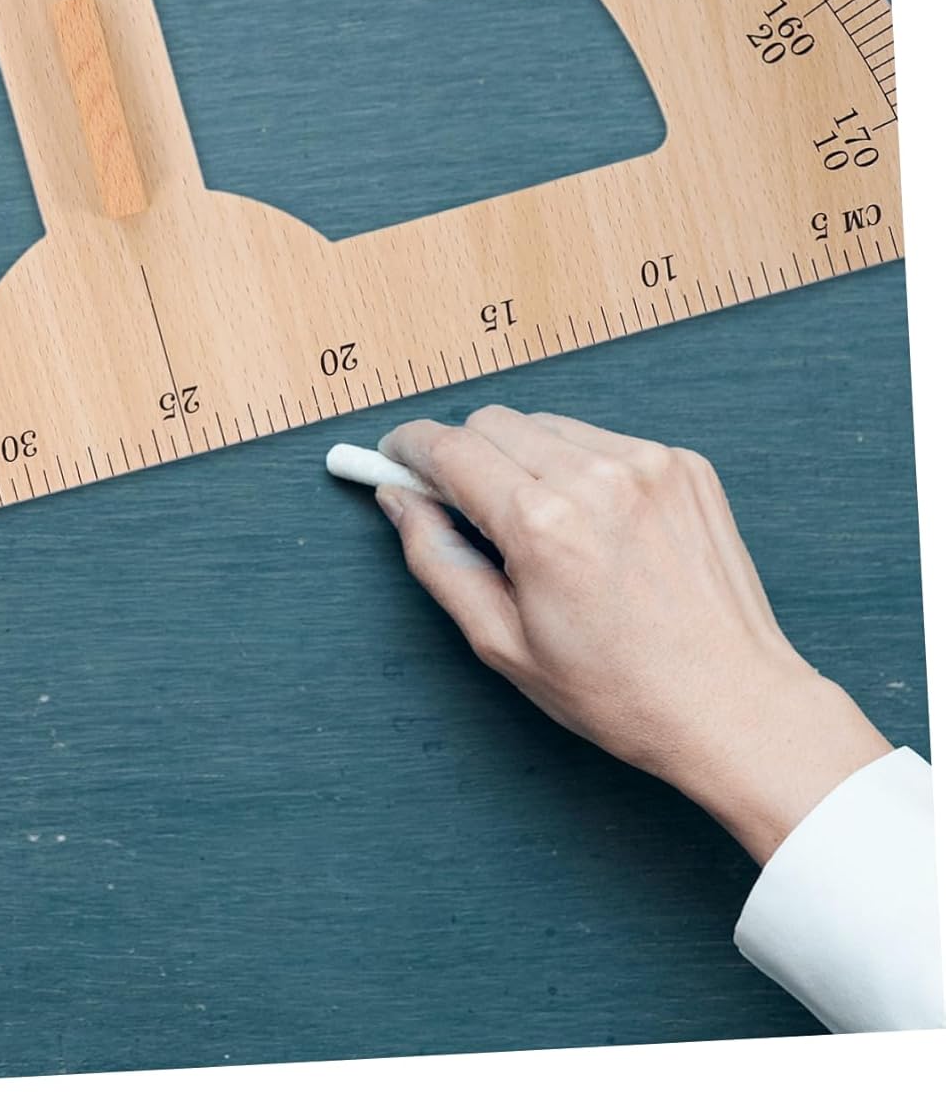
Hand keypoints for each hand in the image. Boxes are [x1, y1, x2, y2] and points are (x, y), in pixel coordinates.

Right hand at [374, 407, 890, 863]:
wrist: (733, 703)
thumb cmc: (618, 689)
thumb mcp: (501, 643)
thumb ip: (436, 559)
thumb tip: (399, 501)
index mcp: (542, 524)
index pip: (449, 448)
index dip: (409, 449)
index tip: (394, 458)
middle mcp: (595, 477)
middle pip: (492, 422)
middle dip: (464, 454)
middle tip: (462, 504)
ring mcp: (647, 464)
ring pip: (545, 425)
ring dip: (522, 457)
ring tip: (538, 522)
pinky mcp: (684, 464)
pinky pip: (601, 439)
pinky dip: (579, 466)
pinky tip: (593, 522)